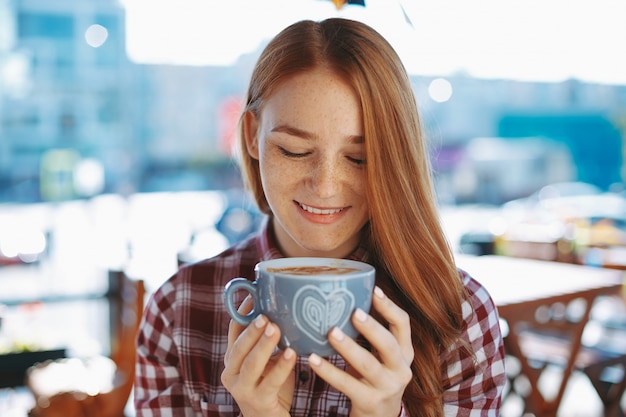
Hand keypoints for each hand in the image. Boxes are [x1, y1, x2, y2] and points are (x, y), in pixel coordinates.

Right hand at [221, 296, 296, 416]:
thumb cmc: (272, 385)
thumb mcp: (268, 359)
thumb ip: (271, 340)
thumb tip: (287, 306)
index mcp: (233, 358)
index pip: (234, 330)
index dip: (242, 312)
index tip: (254, 293)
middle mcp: (231, 372)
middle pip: (239, 347)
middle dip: (252, 330)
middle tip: (265, 315)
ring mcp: (241, 389)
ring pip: (251, 364)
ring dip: (264, 345)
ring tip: (276, 329)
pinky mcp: (258, 401)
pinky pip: (270, 382)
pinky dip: (281, 367)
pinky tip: (292, 354)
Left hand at [308, 286, 413, 416]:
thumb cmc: (374, 379)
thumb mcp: (381, 357)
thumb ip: (370, 335)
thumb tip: (344, 298)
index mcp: (404, 353)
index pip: (403, 324)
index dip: (389, 306)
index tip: (374, 289)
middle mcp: (400, 369)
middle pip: (388, 345)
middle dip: (371, 328)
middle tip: (354, 312)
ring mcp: (387, 388)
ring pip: (368, 365)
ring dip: (348, 347)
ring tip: (331, 332)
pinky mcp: (370, 402)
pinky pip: (347, 384)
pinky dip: (329, 371)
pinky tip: (313, 359)